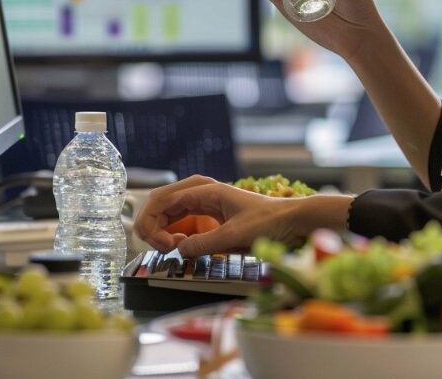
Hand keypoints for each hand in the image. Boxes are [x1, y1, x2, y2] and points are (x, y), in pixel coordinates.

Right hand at [132, 175, 301, 255]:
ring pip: (166, 212)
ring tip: (172, 249)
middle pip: (159, 203)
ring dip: (160, 231)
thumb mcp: (236, 234)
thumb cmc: (268, 221)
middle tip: (162, 249)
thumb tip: (179, 251)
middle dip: (152, 225)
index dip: (154, 224)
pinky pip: (178, 221)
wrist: (290, 221)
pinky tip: (179, 247)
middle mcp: (199, 192)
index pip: (163, 201)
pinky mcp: (206, 216)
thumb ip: (205, 243)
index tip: (164, 247)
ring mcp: (202, 203)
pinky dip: (171, 234)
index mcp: (205, 190)